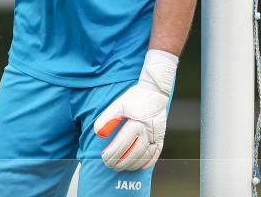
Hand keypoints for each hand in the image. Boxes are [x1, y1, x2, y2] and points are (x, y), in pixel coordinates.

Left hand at [93, 50, 177, 171]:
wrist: (155, 92)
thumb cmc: (135, 98)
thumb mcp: (118, 105)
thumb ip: (107, 119)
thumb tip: (99, 134)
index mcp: (136, 125)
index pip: (122, 145)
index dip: (111, 154)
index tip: (103, 157)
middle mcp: (148, 133)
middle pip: (133, 154)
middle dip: (120, 162)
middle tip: (110, 165)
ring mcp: (156, 136)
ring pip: (144, 157)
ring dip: (132, 165)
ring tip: (121, 167)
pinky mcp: (161, 137)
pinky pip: (156, 153)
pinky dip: (148, 162)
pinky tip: (140, 166)